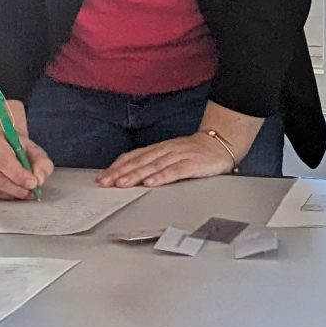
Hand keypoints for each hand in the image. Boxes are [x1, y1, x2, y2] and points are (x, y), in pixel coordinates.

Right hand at [0, 105, 52, 200]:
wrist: (4, 149)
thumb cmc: (19, 151)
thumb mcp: (35, 152)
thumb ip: (42, 164)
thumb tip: (39, 179)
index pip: (4, 161)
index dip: (19, 175)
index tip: (33, 183)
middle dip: (17, 188)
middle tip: (31, 191)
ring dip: (11, 194)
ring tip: (23, 191)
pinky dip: (2, 197)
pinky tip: (11, 191)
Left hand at [99, 133, 238, 188]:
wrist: (222, 142)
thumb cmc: (195, 152)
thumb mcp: (171, 154)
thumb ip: (154, 162)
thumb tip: (132, 174)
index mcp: (160, 149)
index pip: (134, 156)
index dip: (117, 166)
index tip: (103, 176)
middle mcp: (166, 150)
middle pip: (140, 162)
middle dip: (121, 172)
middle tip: (105, 182)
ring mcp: (179, 156)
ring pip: (154, 166)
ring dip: (136, 175)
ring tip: (122, 183)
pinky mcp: (193, 164)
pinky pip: (175, 171)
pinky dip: (162, 177)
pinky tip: (151, 183)